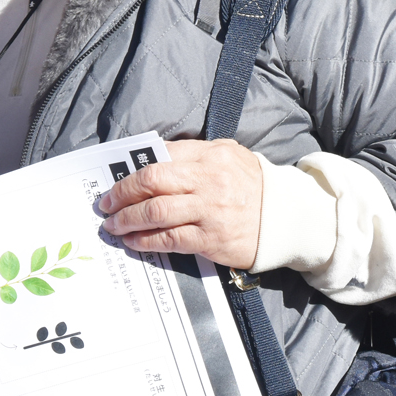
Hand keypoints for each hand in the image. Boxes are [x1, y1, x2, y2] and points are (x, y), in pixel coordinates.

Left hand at [98, 139, 262, 268]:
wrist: (290, 216)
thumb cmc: (252, 184)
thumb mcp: (227, 155)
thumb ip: (192, 154)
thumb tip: (153, 158)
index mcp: (210, 156)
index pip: (159, 161)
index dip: (131, 175)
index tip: (115, 184)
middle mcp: (208, 181)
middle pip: (151, 184)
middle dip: (121, 194)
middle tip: (105, 204)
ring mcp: (210, 212)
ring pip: (156, 212)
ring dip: (127, 219)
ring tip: (113, 224)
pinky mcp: (212, 240)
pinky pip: (170, 239)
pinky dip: (145, 240)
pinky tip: (132, 241)